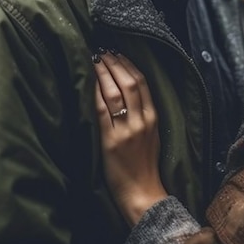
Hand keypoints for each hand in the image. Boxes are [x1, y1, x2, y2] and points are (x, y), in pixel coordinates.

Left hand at [94, 52, 167, 226]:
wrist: (142, 192)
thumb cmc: (145, 164)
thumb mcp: (152, 134)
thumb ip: (143, 114)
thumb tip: (127, 91)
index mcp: (153, 117)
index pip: (142, 83)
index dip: (129, 64)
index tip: (118, 52)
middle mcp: (142, 120)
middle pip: (129, 83)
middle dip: (115, 63)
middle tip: (103, 50)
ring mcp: (127, 130)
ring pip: (116, 93)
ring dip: (104, 73)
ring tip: (96, 60)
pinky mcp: (111, 141)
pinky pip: (103, 111)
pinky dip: (97, 93)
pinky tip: (91, 83)